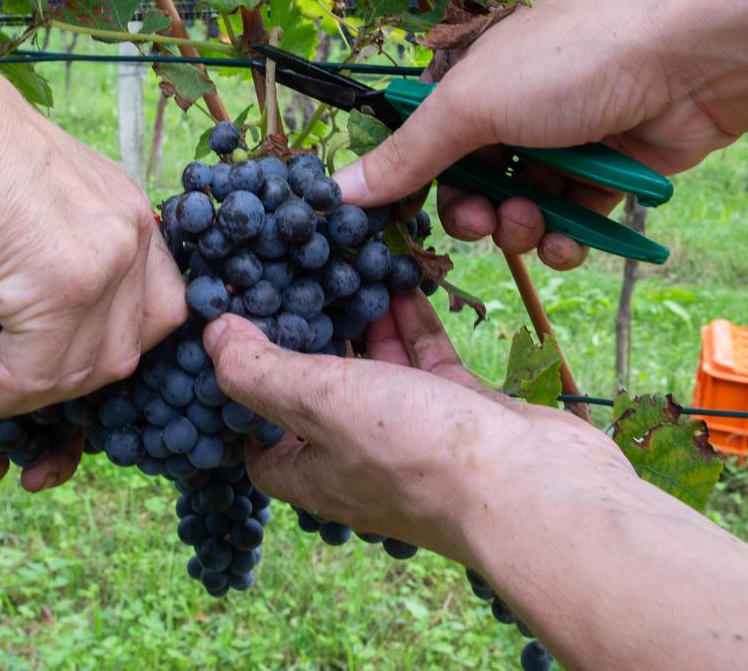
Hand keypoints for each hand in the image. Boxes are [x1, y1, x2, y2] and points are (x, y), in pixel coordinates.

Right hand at [0, 74, 188, 422]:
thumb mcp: (34, 200)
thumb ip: (62, 247)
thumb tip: (52, 310)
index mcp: (128, 210)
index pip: (156, 308)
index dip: (105, 350)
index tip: (55, 368)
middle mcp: (130, 232)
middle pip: (126, 348)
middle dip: (66, 381)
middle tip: (9, 388)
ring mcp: (104, 260)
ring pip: (80, 370)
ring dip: (23, 396)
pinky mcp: (62, 287)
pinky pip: (34, 372)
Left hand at [203, 291, 628, 563]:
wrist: (535, 487)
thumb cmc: (417, 453)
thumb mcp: (319, 402)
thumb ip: (260, 370)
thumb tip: (212, 336)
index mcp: (311, 472)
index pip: (257, 440)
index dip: (240, 393)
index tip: (232, 335)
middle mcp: (357, 457)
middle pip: (316, 390)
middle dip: (303, 335)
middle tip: (285, 273)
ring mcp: (412, 433)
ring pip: (373, 366)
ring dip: (358, 318)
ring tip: (338, 261)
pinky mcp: (460, 408)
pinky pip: (424, 356)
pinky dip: (409, 320)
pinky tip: (399, 276)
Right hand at [332, 0, 736, 269]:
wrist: (690, 65)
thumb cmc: (572, 66)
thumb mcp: (472, 107)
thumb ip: (407, 156)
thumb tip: (337, 192)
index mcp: (470, 79)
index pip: (420, 142)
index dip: (409, 184)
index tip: (400, 221)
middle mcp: (510, 110)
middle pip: (464, 185)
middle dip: (471, 214)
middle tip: (484, 222)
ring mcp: (557, 144)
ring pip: (514, 211)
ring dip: (517, 229)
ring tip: (534, 222)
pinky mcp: (600, 177)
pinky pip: (565, 225)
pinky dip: (563, 241)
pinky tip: (569, 240)